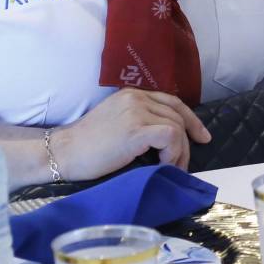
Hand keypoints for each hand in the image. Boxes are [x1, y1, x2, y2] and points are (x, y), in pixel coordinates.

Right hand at [57, 89, 209, 178]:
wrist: (62, 153)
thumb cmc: (86, 147)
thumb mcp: (116, 124)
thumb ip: (139, 121)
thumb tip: (167, 138)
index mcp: (132, 95)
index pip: (172, 102)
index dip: (191, 119)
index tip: (201, 137)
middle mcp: (136, 98)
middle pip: (177, 115)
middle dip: (187, 141)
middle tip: (184, 164)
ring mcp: (136, 111)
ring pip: (176, 127)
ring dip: (179, 152)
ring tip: (171, 168)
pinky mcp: (136, 129)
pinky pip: (170, 137)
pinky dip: (173, 153)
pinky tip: (163, 165)